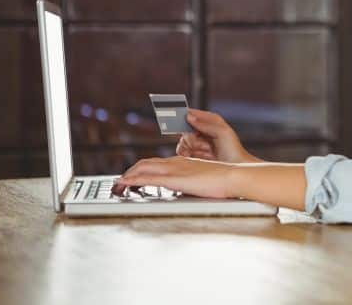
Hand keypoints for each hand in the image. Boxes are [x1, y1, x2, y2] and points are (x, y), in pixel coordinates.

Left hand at [111, 156, 235, 198]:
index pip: (157, 163)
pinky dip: (134, 180)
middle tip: (122, 181)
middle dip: (131, 172)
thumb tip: (188, 189)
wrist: (233, 176)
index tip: (134, 177)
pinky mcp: (175, 178)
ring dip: (129, 175)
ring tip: (118, 183)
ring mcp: (175, 169)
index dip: (143, 169)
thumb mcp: (204, 179)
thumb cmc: (224, 180)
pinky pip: (149, 178)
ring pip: (144, 168)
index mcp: (183, 162)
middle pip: (146, 163)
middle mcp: (176, 162)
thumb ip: (193, 182)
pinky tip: (125, 183)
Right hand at [176, 108, 260, 163]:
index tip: (182, 119)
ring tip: (206, 151)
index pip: (193, 114)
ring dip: (194, 147)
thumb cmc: (234, 150)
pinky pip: (182, 152)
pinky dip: (189, 155)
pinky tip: (199, 156)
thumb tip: (190, 116)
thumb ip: (206, 123)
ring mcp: (198, 143)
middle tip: (204, 143)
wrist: (235, 169)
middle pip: (185, 129)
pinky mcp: (194, 155)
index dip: (186, 116)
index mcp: (211, 121)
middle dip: (193, 138)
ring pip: (183, 141)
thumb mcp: (223, 132)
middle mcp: (203, 131)